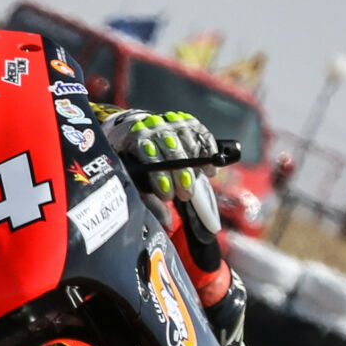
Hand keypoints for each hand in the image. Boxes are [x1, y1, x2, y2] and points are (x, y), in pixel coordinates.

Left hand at [108, 109, 221, 231]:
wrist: (139, 131)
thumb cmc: (137, 161)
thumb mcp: (136, 177)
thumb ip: (150, 200)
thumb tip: (166, 224)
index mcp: (136, 139)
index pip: (150, 157)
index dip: (161, 178)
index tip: (168, 196)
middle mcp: (154, 127)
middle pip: (172, 152)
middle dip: (181, 177)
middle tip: (185, 196)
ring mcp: (173, 122)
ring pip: (190, 145)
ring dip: (196, 167)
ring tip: (197, 183)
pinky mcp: (189, 122)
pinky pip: (204, 137)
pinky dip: (209, 154)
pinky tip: (210, 170)